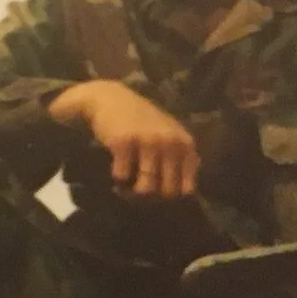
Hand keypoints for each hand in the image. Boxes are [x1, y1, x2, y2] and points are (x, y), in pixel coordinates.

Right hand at [50, 79, 200, 200]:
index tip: (157, 195)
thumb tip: (182, 194)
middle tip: (138, 193)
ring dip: (132, 193)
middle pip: (166, 192)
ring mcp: (147, 142)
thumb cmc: (141, 121)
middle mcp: (170, 143)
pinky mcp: (124, 143)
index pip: (187, 188)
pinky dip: (118, 178)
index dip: (171, 196)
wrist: (110, 99)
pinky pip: (122, 176)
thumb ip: (180, 158)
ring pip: (146, 188)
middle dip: (152, 198)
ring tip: (125, 188)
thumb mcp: (169, 135)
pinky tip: (116, 170)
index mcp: (185, 144)